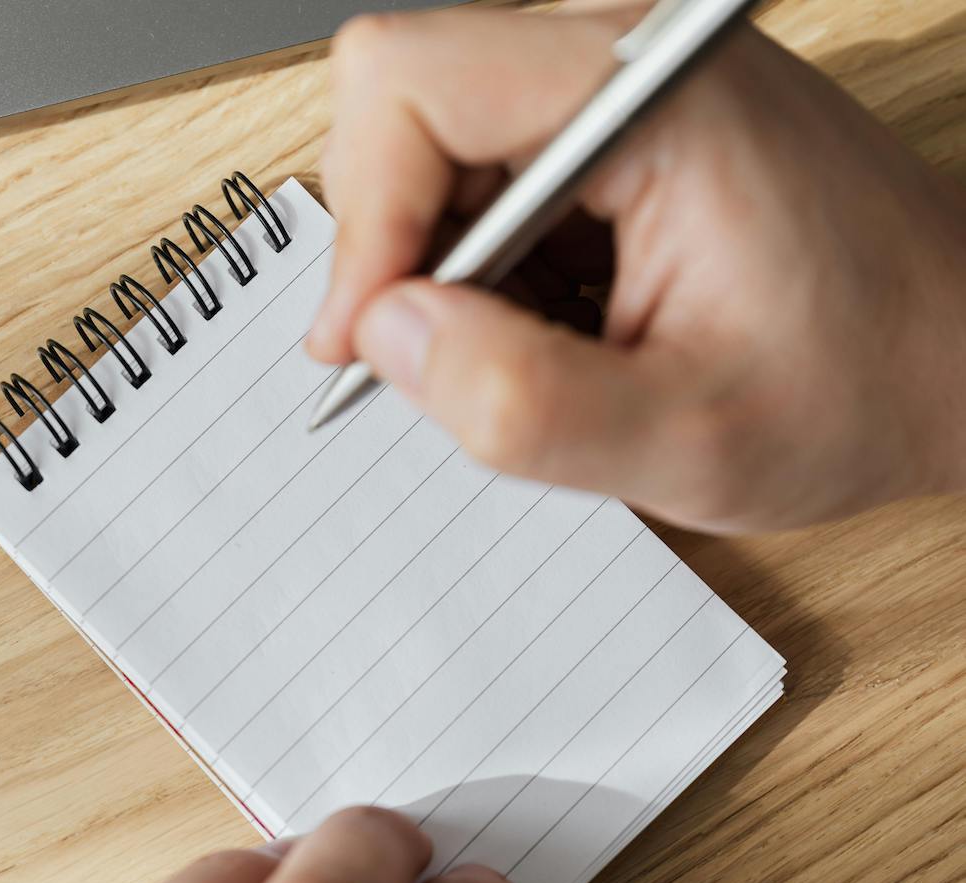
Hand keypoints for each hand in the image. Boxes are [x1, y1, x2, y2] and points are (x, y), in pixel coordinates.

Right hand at [308, 4, 965, 532]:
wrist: (961, 354)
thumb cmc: (863, 383)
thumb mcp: (689, 440)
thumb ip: (520, 402)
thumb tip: (384, 332)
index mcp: (651, 93)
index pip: (409, 82)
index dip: (364, 219)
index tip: (372, 338)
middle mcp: (628, 54)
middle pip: (402, 101)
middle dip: (395, 247)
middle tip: (441, 360)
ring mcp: (619, 80)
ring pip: (429, 141)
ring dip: (440, 263)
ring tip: (535, 346)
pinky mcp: (613, 118)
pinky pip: (482, 166)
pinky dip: (482, 259)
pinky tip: (553, 320)